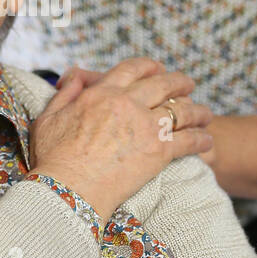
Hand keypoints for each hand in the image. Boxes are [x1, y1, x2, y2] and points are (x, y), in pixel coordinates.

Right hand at [31, 57, 213, 224]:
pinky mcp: (158, 152)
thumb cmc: (53, 159)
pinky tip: (207, 140)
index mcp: (102, 93)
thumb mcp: (49, 118)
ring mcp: (145, 127)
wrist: (68, 191)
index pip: (132, 69)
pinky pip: (188, 139)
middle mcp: (127, 104)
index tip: (159, 69)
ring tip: (205, 114)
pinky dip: (201, 139)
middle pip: (163, 84)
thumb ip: (65, 94)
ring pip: (182, 109)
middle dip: (180, 82)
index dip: (150, 66)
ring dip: (197, 110)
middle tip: (189, 84)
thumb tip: (75, 77)